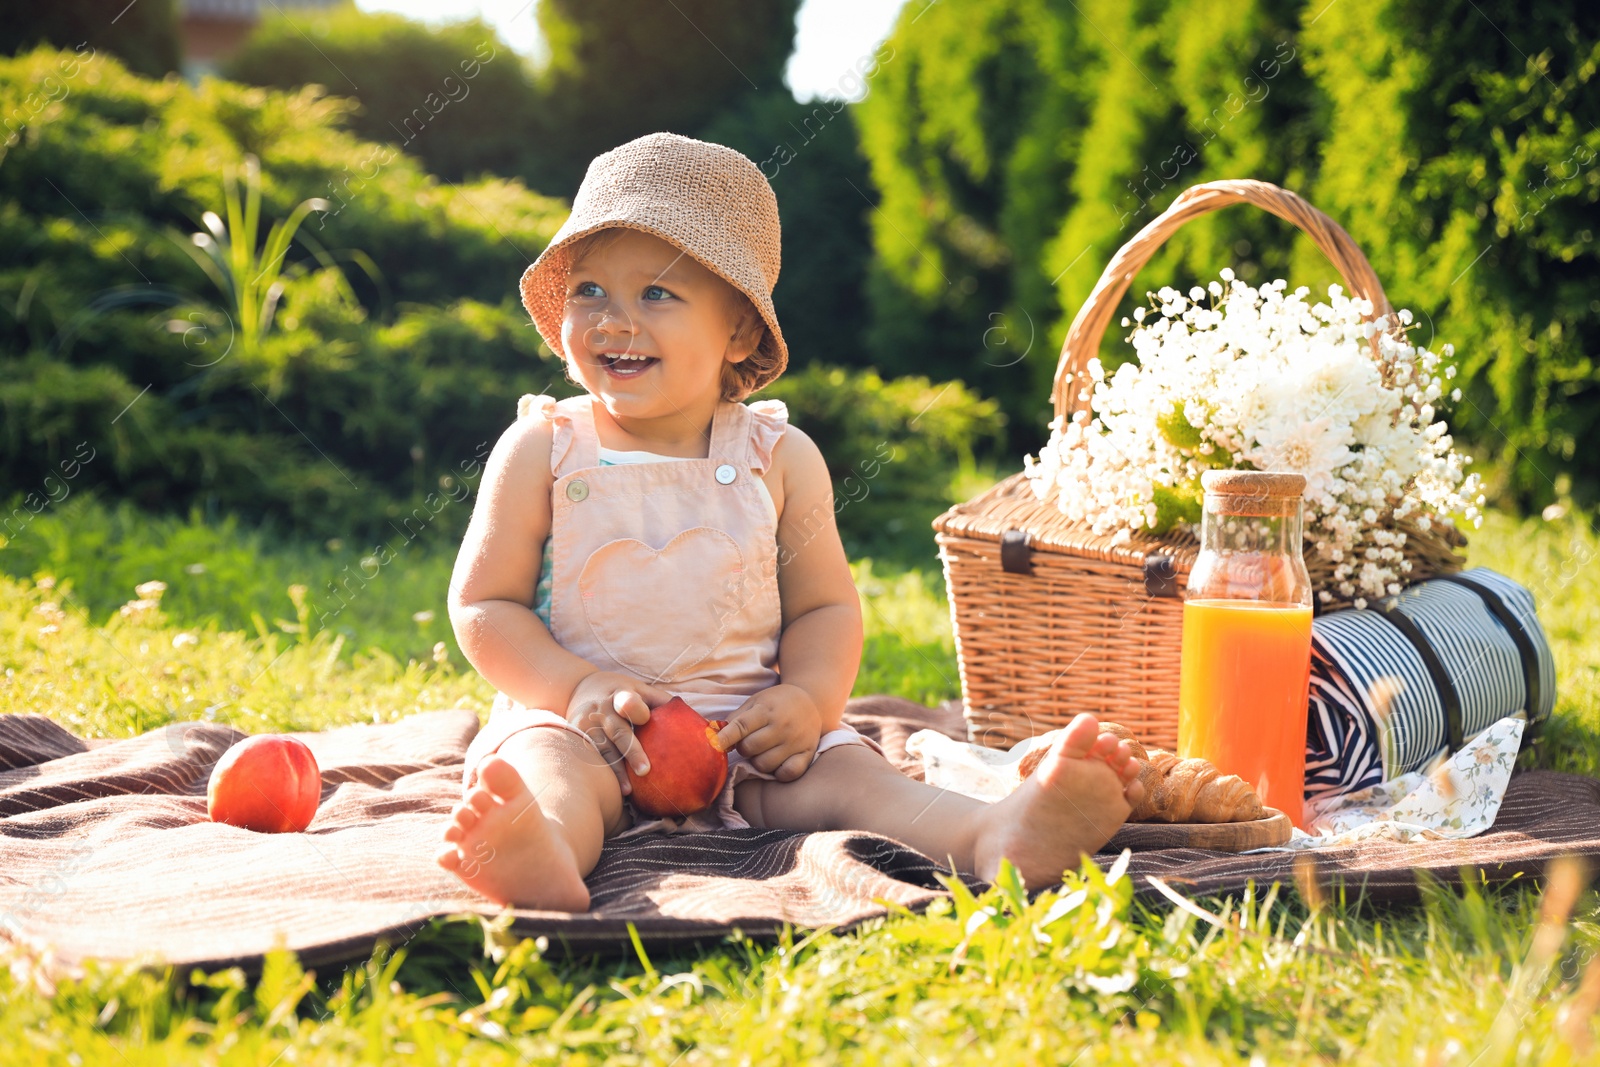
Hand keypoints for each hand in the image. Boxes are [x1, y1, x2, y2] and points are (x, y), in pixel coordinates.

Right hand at [565, 670, 673, 795]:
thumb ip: (663, 704)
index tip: (645, 719)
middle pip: (617, 731)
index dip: (635, 709)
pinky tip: (611, 792)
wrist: (579, 686)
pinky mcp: (575, 736)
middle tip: (645, 771)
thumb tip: (704, 724)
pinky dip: (600, 773)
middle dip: (630, 750)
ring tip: (628, 791)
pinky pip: (589, 757)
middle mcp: (602, 709)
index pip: (628, 701)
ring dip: (614, 770)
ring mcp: (586, 724)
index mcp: (622, 694)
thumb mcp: (641, 690)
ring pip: (601, 749)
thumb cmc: (622, 693)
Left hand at [714, 684, 822, 781]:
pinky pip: (788, 774)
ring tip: (763, 751)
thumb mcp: (755, 702)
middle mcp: (782, 726)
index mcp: (766, 710)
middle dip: (743, 748)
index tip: (714, 745)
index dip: (726, 737)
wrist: (811, 702)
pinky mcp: (807, 753)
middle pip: (750, 748)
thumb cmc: (776, 703)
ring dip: (758, 761)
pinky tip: (777, 763)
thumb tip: (713, 736)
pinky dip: (779, 773)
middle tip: (749, 742)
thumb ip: (735, 719)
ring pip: (764, 765)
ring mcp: (796, 741)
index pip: (742, 726)